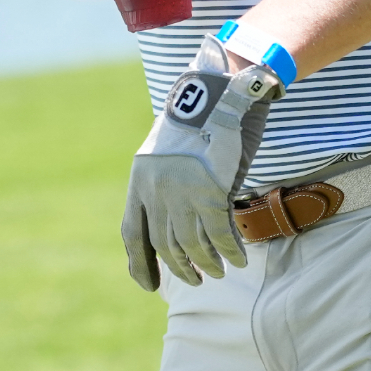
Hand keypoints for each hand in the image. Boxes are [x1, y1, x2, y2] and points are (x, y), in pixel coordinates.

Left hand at [121, 33, 282, 290]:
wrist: (219, 85)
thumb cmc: (199, 117)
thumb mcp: (169, 149)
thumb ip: (166, 181)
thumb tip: (172, 215)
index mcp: (140, 178)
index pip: (132, 233)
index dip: (139, 264)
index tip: (147, 285)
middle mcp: (156, 190)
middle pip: (165, 245)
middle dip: (180, 268)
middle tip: (196, 278)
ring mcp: (182, 192)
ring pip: (192, 247)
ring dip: (206, 264)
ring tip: (218, 270)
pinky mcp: (211, 191)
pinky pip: (220, 236)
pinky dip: (230, 252)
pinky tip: (238, 258)